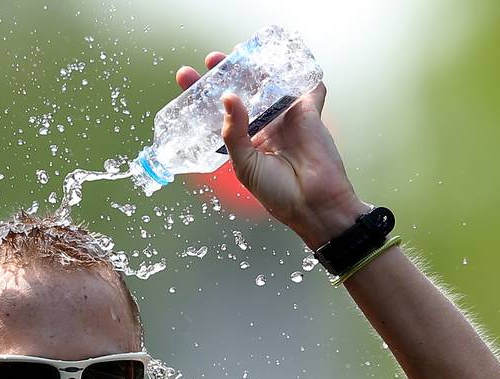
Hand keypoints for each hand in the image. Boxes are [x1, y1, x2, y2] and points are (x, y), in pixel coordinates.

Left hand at [176, 53, 368, 247]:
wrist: (312, 203)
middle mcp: (262, 123)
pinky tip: (286, 58)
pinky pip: (308, 86)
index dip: (201, 93)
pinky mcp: (309, 111)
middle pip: (242, 90)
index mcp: (243, 138)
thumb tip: (229, 98)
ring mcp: (285, 115)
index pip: (217, 109)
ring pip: (269, 82)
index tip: (186, 76)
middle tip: (213, 60)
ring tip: (240, 53)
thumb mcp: (244, 164)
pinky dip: (301, 71)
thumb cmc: (277, 193)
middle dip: (226, 72)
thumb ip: (234, 133)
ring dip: (257, 65)